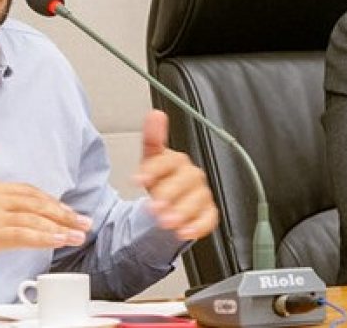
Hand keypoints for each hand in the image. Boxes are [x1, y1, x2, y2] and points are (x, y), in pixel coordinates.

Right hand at [0, 150, 92, 267]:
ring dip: (60, 226)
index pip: (25, 191)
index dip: (48, 200)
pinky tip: (59, 241)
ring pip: (34, 218)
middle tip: (83, 221)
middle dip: (62, 212)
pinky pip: (23, 235)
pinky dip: (45, 237)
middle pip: (36, 202)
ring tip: (78, 234)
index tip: (64, 209)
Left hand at [134, 109, 218, 240]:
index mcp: (176, 160)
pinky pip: (208, 218)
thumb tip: (156, 114)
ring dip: (181, 212)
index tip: (138, 180)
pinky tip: (184, 231)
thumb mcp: (150, 159)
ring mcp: (201, 194)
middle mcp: (191, 175)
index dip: (153, 170)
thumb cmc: (160, 178)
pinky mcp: (208, 212)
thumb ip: (151, 138)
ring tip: (166, 222)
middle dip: (168, 194)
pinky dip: (197, 226)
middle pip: (184, 182)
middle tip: (154, 206)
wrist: (168, 202)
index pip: (168, 161)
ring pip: (196, 201)